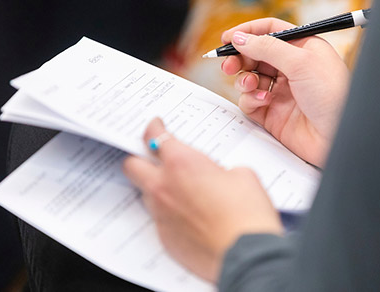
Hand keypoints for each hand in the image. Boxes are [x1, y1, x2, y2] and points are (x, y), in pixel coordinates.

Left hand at [122, 118, 282, 281]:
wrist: (246, 253)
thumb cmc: (247, 214)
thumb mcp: (243, 175)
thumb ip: (222, 170)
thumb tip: (220, 177)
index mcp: (182, 163)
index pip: (155, 137)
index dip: (153, 128)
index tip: (155, 126)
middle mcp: (164, 187)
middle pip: (132, 165)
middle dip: (139, 158)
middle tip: (152, 157)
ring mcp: (161, 214)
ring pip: (145, 194)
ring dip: (156, 188)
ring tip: (178, 191)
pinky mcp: (165, 238)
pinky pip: (159, 219)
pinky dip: (169, 214)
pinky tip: (189, 217)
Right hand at [221, 18, 349, 165]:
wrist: (339, 137)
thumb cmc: (333, 96)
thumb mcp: (301, 62)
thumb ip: (267, 47)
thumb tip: (240, 38)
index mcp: (303, 49)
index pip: (270, 31)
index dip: (248, 32)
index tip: (228, 38)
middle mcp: (292, 69)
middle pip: (255, 55)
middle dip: (240, 58)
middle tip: (228, 64)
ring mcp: (281, 92)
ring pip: (249, 79)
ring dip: (244, 80)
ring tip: (251, 84)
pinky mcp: (273, 114)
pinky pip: (250, 102)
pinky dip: (250, 99)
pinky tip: (263, 101)